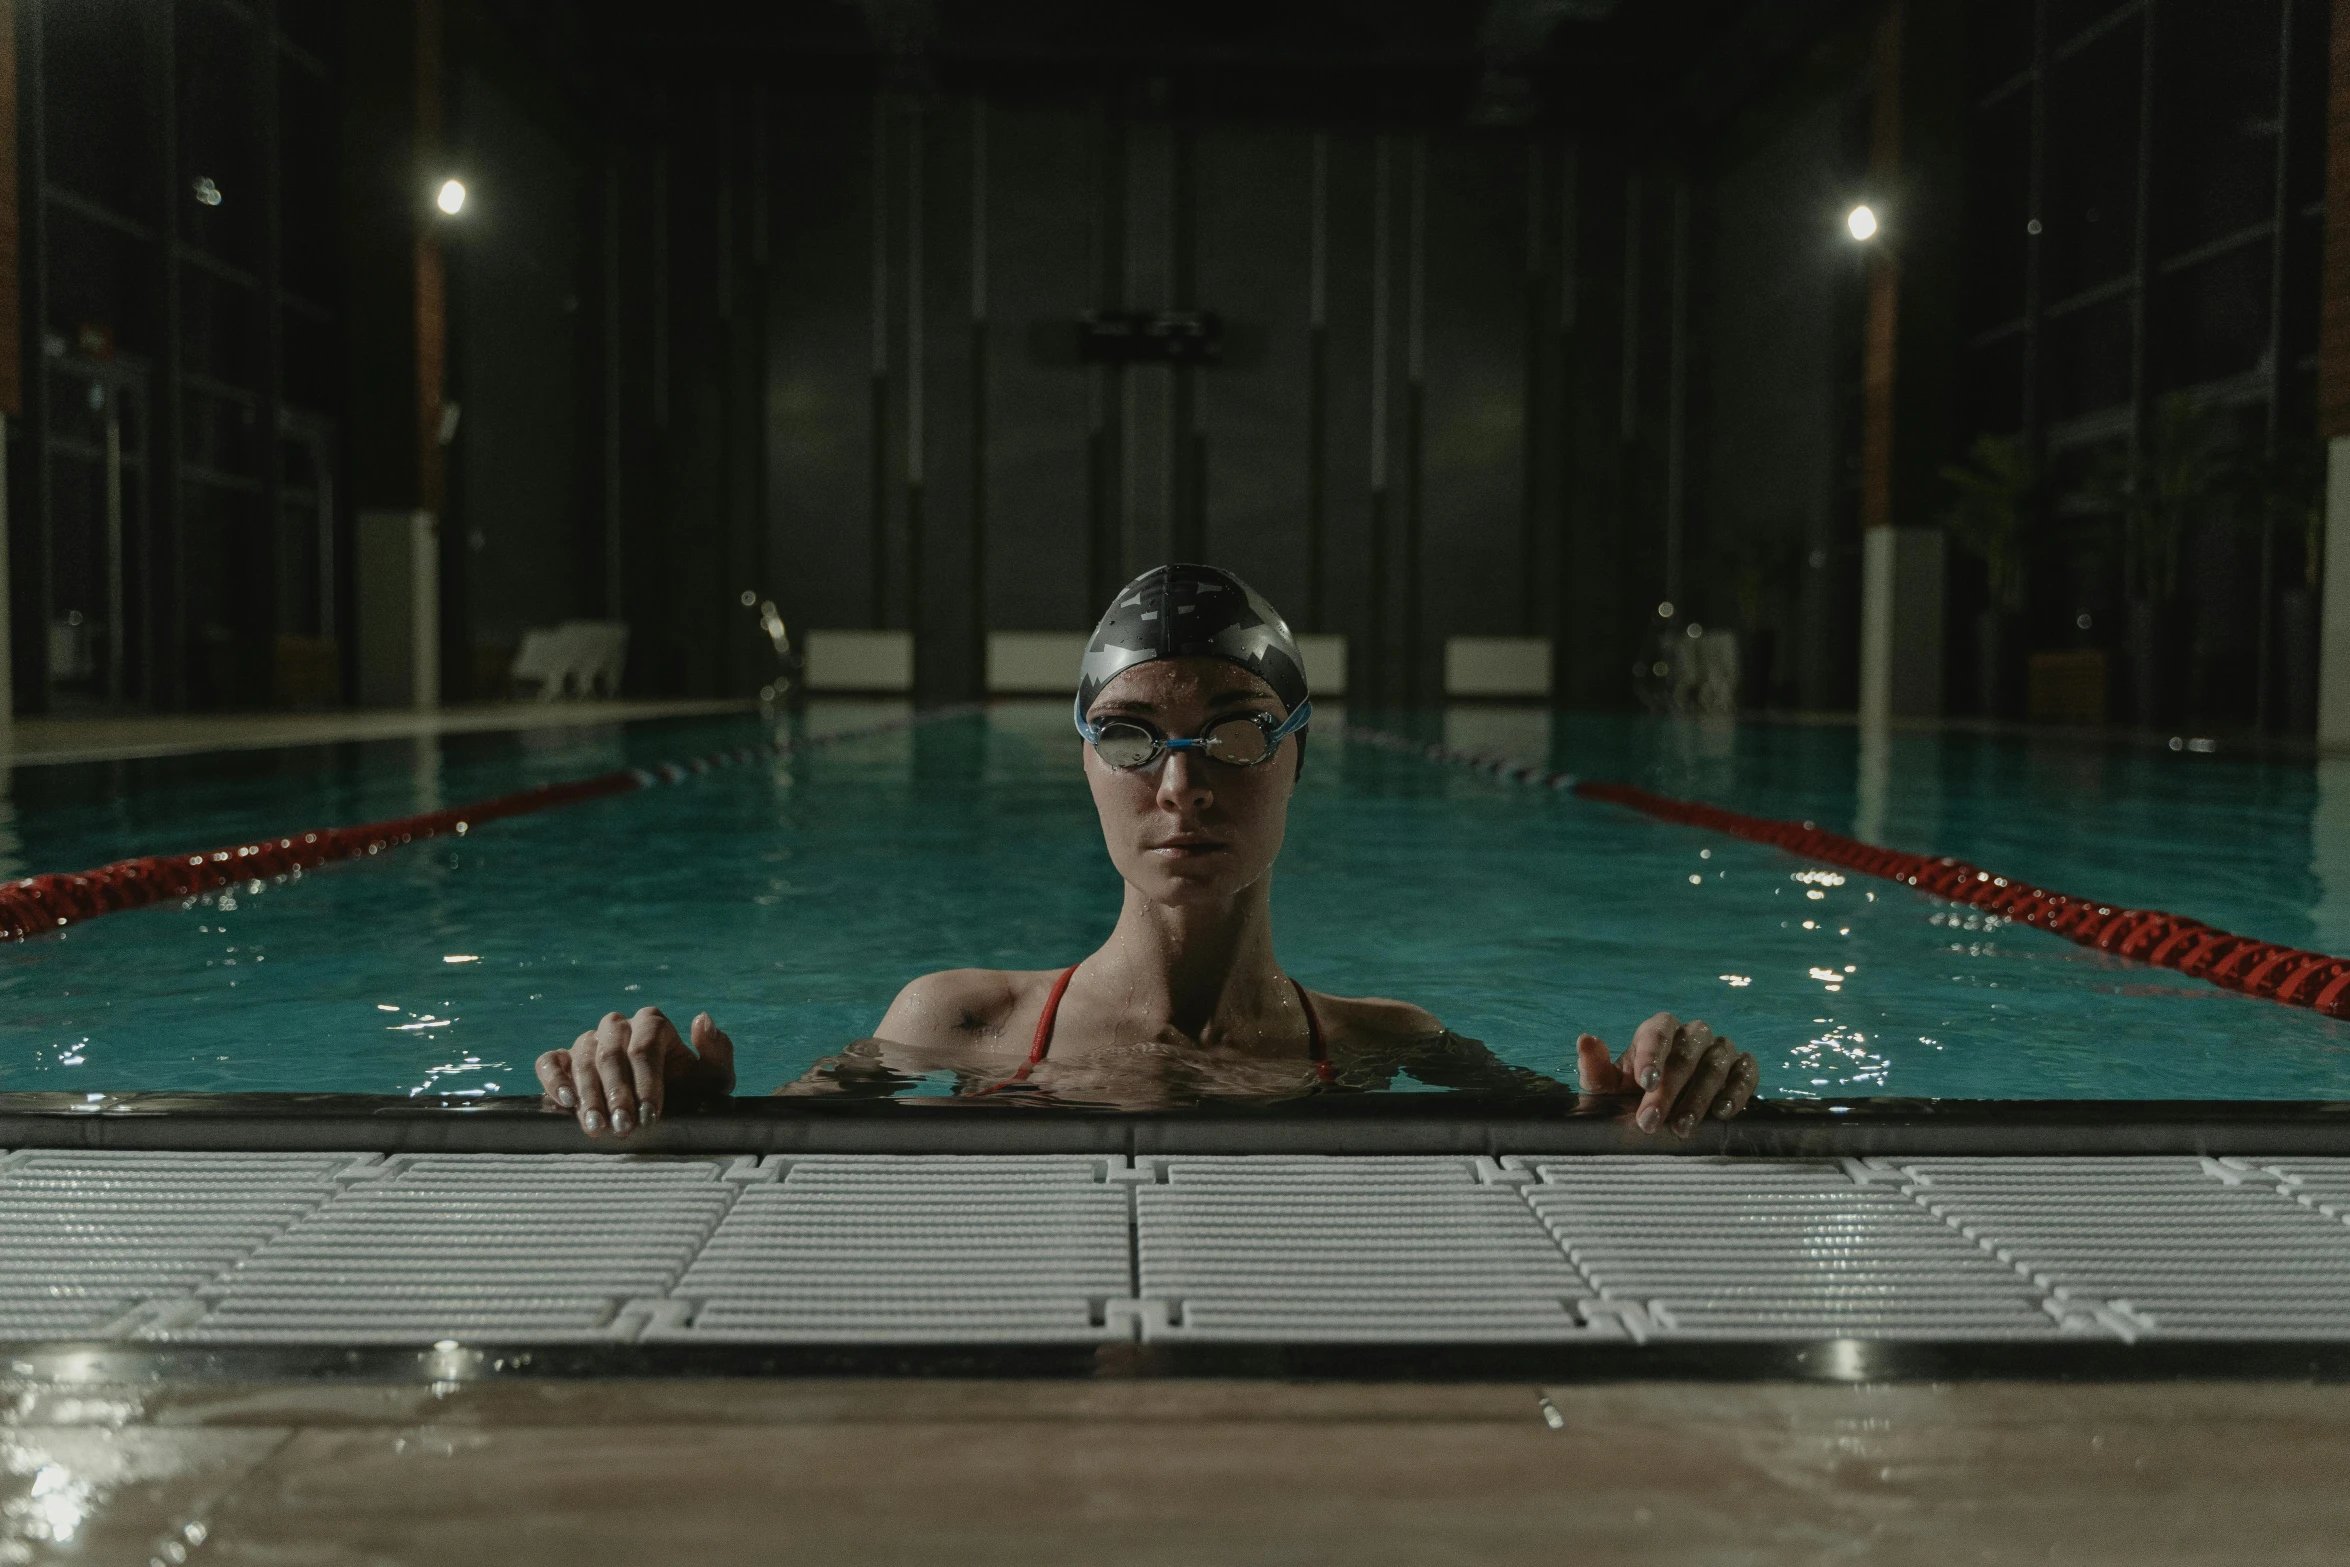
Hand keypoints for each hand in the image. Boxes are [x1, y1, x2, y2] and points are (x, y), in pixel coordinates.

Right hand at [536, 1006, 735, 1138]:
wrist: (665, 1107)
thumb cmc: (693, 1091)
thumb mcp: (715, 1077)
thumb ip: (717, 1050)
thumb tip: (702, 1019)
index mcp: (652, 1024)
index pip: (645, 1046)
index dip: (646, 1081)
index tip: (650, 1116)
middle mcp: (619, 1027)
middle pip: (611, 1053)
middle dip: (617, 1094)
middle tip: (623, 1128)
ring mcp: (590, 1042)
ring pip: (582, 1058)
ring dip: (588, 1095)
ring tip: (596, 1127)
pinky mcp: (565, 1060)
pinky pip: (549, 1061)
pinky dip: (553, 1079)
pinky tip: (565, 1102)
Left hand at [1575, 1013, 1757, 1138]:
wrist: (1659, 1117)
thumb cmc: (1628, 1097)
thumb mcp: (1605, 1088)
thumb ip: (1595, 1066)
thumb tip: (1586, 1040)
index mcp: (1657, 1031)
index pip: (1658, 1032)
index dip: (1652, 1054)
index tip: (1645, 1082)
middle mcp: (1691, 1035)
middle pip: (1687, 1052)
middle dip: (1668, 1090)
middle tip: (1650, 1122)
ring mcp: (1719, 1050)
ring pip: (1716, 1063)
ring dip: (1699, 1097)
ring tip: (1682, 1127)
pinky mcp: (1742, 1068)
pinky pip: (1747, 1072)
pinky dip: (1738, 1090)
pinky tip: (1723, 1112)